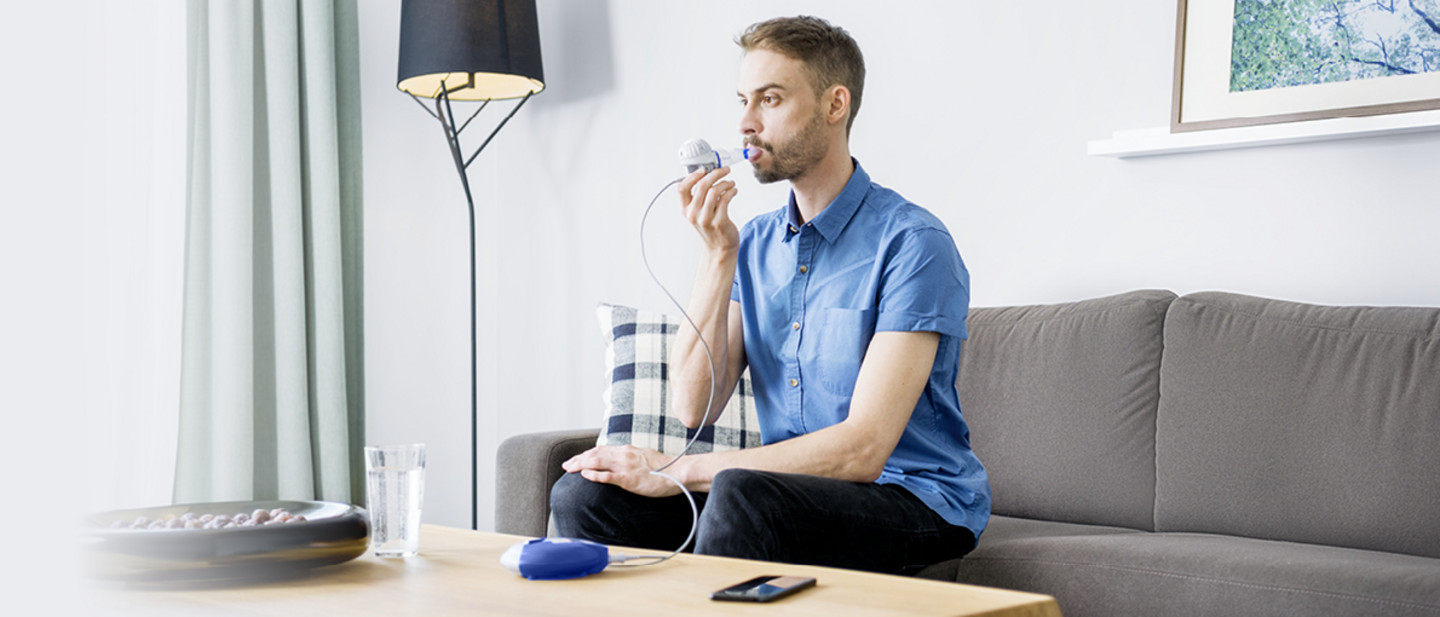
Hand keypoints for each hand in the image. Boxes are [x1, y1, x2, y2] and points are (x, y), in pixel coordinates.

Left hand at [561, 445, 682, 496]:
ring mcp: (626, 466)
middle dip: (578, 459)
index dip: (586, 454)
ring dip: (581, 465)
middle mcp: (624, 455)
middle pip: (595, 454)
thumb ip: (630, 458)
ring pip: (598, 462)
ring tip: (569, 468)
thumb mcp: (644, 457)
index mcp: (627, 450)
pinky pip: (609, 476)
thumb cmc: (665, 468)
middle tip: (566, 465)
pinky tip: (585, 475)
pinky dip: (595, 475)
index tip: (576, 459)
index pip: (601, 449)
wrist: (679, 472)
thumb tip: (620, 461)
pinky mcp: (630, 479)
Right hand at [677, 166, 739, 254]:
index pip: (682, 188)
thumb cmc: (710, 226)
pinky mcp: (719, 222)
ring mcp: (706, 219)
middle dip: (716, 173)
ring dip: (725, 183)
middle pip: (702, 185)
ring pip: (715, 191)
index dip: (692, 176)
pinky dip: (731, 191)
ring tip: (731, 183)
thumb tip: (708, 173)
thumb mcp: (698, 212)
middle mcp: (693, 214)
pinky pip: (725, 199)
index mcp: (685, 209)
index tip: (703, 169)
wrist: (719, 247)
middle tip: (725, 170)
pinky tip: (734, 190)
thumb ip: (699, 196)